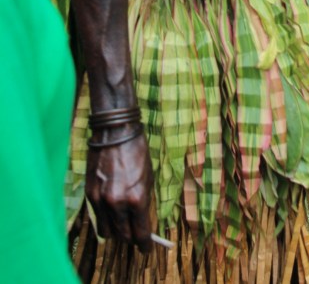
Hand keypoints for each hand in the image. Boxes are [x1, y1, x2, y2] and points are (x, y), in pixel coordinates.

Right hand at [86, 128, 153, 251]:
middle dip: (131, 238)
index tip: (147, 247)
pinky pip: (98, 217)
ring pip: (107, 232)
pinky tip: (112, 212)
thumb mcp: (148, 178)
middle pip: (123, 236)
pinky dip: (105, 219)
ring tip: (123, 224)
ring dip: (116, 231)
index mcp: (137, 198)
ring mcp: (101, 200)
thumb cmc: (136, 152)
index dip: (145, 244)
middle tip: (136, 236)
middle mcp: (117, 203)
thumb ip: (144, 202)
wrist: (115, 132)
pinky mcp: (89, 194)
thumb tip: (142, 221)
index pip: (140, 233)